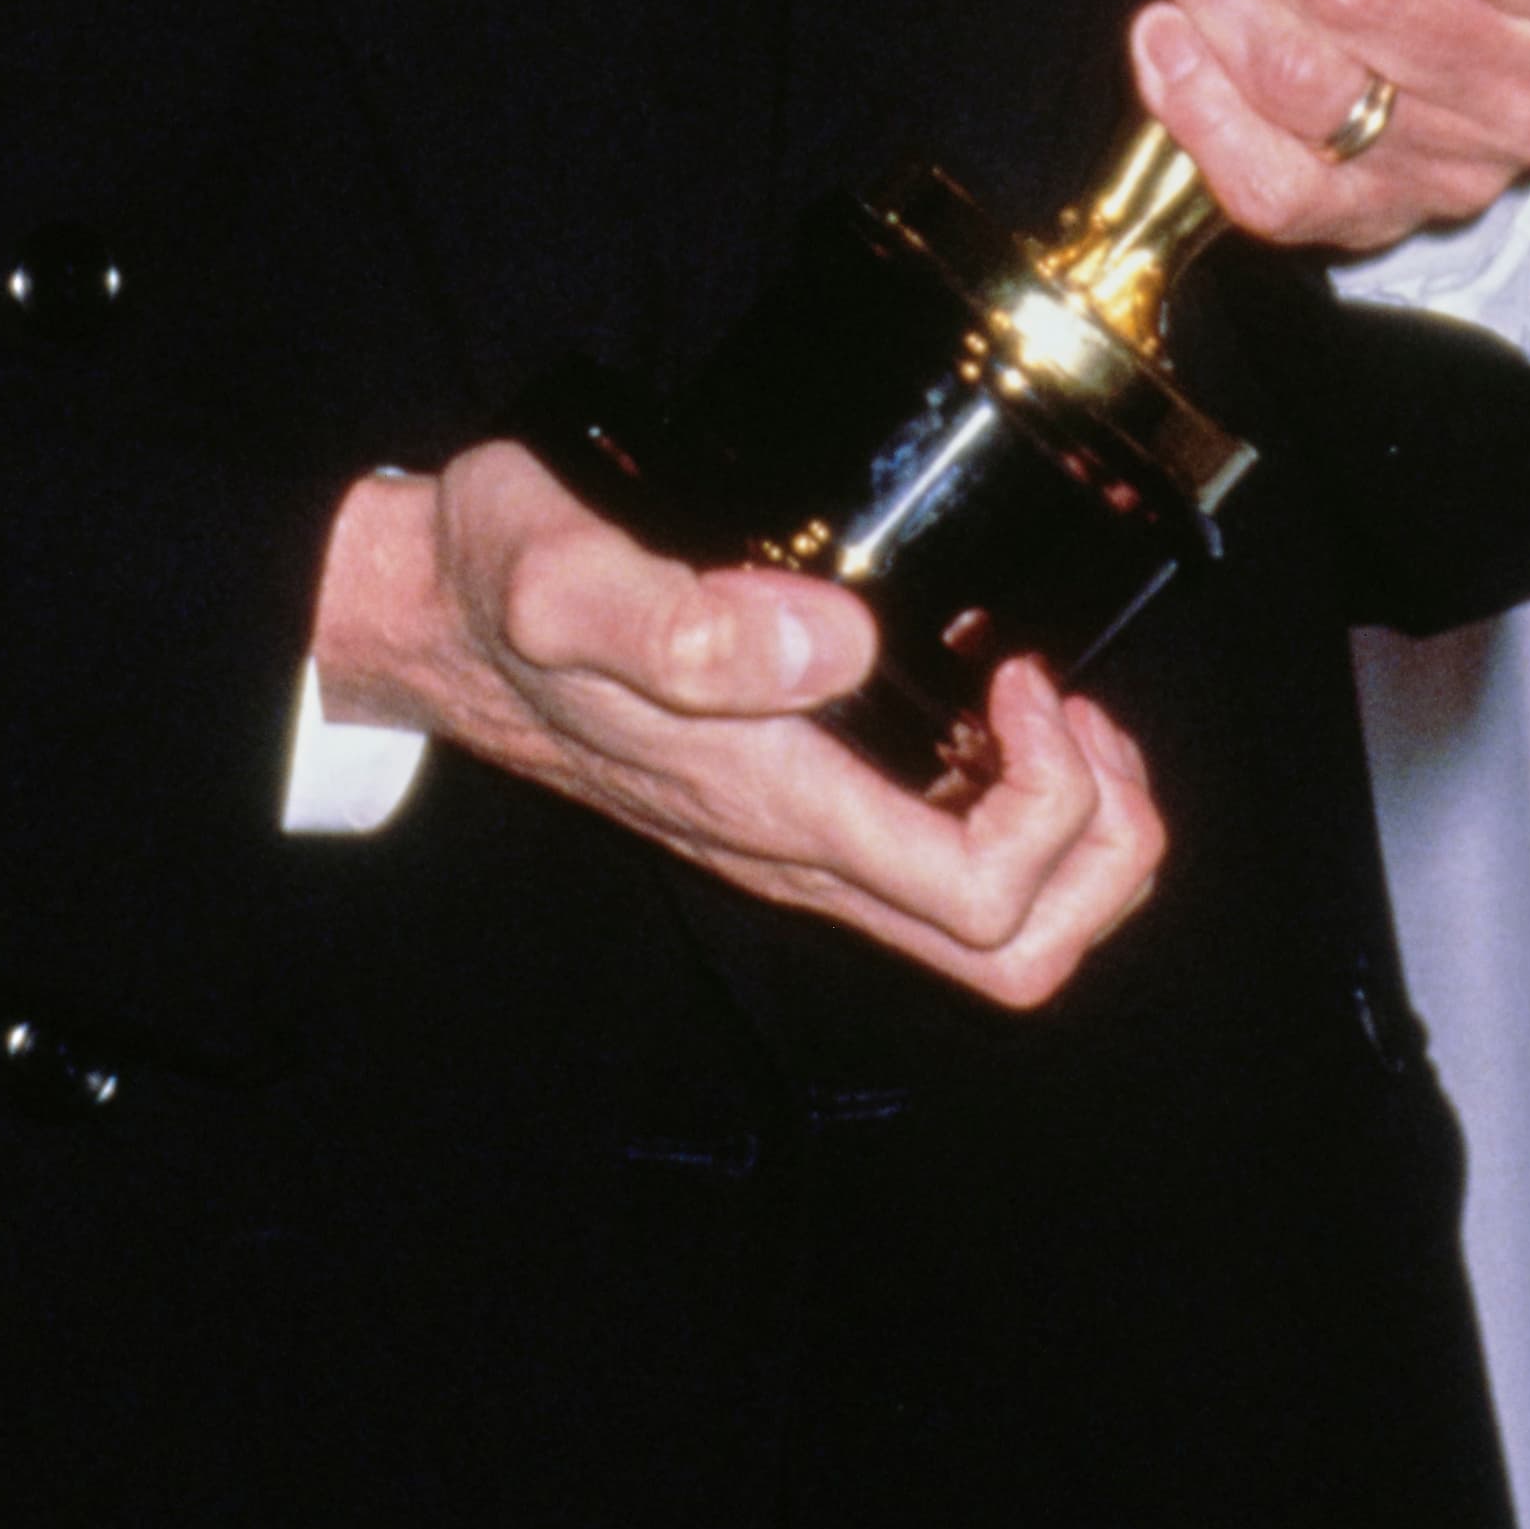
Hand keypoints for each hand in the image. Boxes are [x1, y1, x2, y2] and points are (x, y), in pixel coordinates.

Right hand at [311, 444, 1163, 1008]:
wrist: (427, 623)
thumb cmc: (499, 590)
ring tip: (1058, 711)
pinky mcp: (796, 812)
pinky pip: (947, 873)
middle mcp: (799, 855)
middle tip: (1075, 712)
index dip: (1052, 800)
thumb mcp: (563, 576)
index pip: (982, 897)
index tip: (1017, 673)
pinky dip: (1018, 808)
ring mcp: (800, 845)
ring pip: (997, 931)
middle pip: (1018, 952)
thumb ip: (686, 625)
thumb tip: (840, 648)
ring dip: (1073, 833)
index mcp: (773, 810)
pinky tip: (994, 705)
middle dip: (1102, 844)